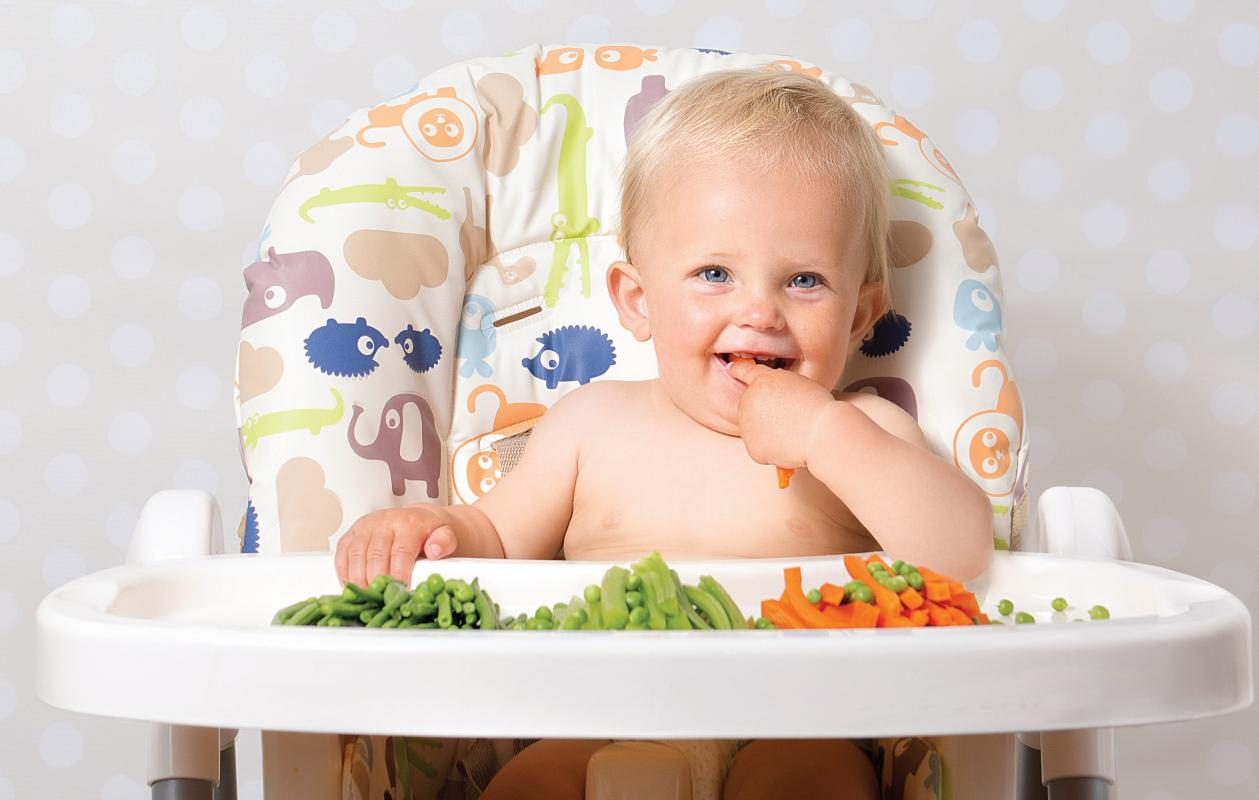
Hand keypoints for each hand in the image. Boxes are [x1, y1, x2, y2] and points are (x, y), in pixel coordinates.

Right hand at [334, 504, 456, 586]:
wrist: (416, 518)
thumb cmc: (429, 532)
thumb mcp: (445, 535)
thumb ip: (444, 542)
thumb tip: (435, 550)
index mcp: (407, 522)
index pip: (400, 550)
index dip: (399, 573)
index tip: (401, 591)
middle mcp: (383, 521)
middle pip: (375, 555)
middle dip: (377, 581)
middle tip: (381, 600)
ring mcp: (365, 526)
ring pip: (356, 555)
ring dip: (359, 580)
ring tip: (367, 597)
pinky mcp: (352, 533)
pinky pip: (342, 554)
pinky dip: (344, 573)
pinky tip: (352, 587)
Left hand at [726, 360, 835, 468]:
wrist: (822, 433)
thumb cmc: (817, 408)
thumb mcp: (796, 383)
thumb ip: (774, 386)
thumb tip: (763, 398)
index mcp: (761, 381)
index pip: (744, 372)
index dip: (738, 370)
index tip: (732, 368)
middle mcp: (749, 401)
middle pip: (749, 406)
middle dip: (763, 411)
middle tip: (788, 416)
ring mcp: (747, 426)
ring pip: (753, 428)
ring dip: (766, 430)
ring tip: (791, 429)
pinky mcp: (752, 447)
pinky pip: (759, 448)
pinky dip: (770, 449)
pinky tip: (787, 443)